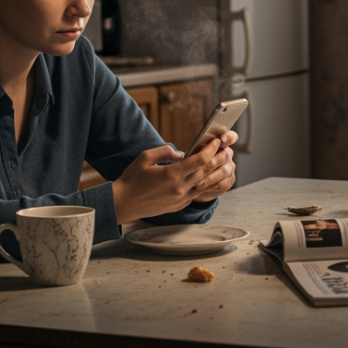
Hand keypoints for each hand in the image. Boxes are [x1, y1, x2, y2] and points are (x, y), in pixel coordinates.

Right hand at [111, 135, 234, 223]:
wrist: (123, 203)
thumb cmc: (132, 179)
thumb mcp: (145, 157)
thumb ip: (165, 151)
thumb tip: (181, 153)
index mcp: (172, 174)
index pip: (200, 160)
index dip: (211, 149)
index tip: (216, 141)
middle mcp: (180, 188)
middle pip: (206, 172)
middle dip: (217, 159)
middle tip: (225, 150)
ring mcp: (180, 199)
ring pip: (203, 184)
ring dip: (212, 173)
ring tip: (217, 163)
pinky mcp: (178, 206)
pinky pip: (195, 194)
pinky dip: (201, 184)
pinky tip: (202, 177)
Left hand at [192, 130, 237, 201]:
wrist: (193, 182)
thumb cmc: (191, 163)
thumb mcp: (189, 154)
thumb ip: (188, 151)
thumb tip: (178, 155)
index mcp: (220, 143)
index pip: (231, 137)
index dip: (228, 137)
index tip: (220, 140)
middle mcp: (227, 154)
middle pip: (226, 155)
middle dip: (213, 161)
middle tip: (201, 167)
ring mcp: (229, 168)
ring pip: (224, 171)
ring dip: (210, 177)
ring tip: (197, 183)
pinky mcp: (229, 181)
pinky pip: (224, 183)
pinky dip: (212, 186)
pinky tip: (201, 188)